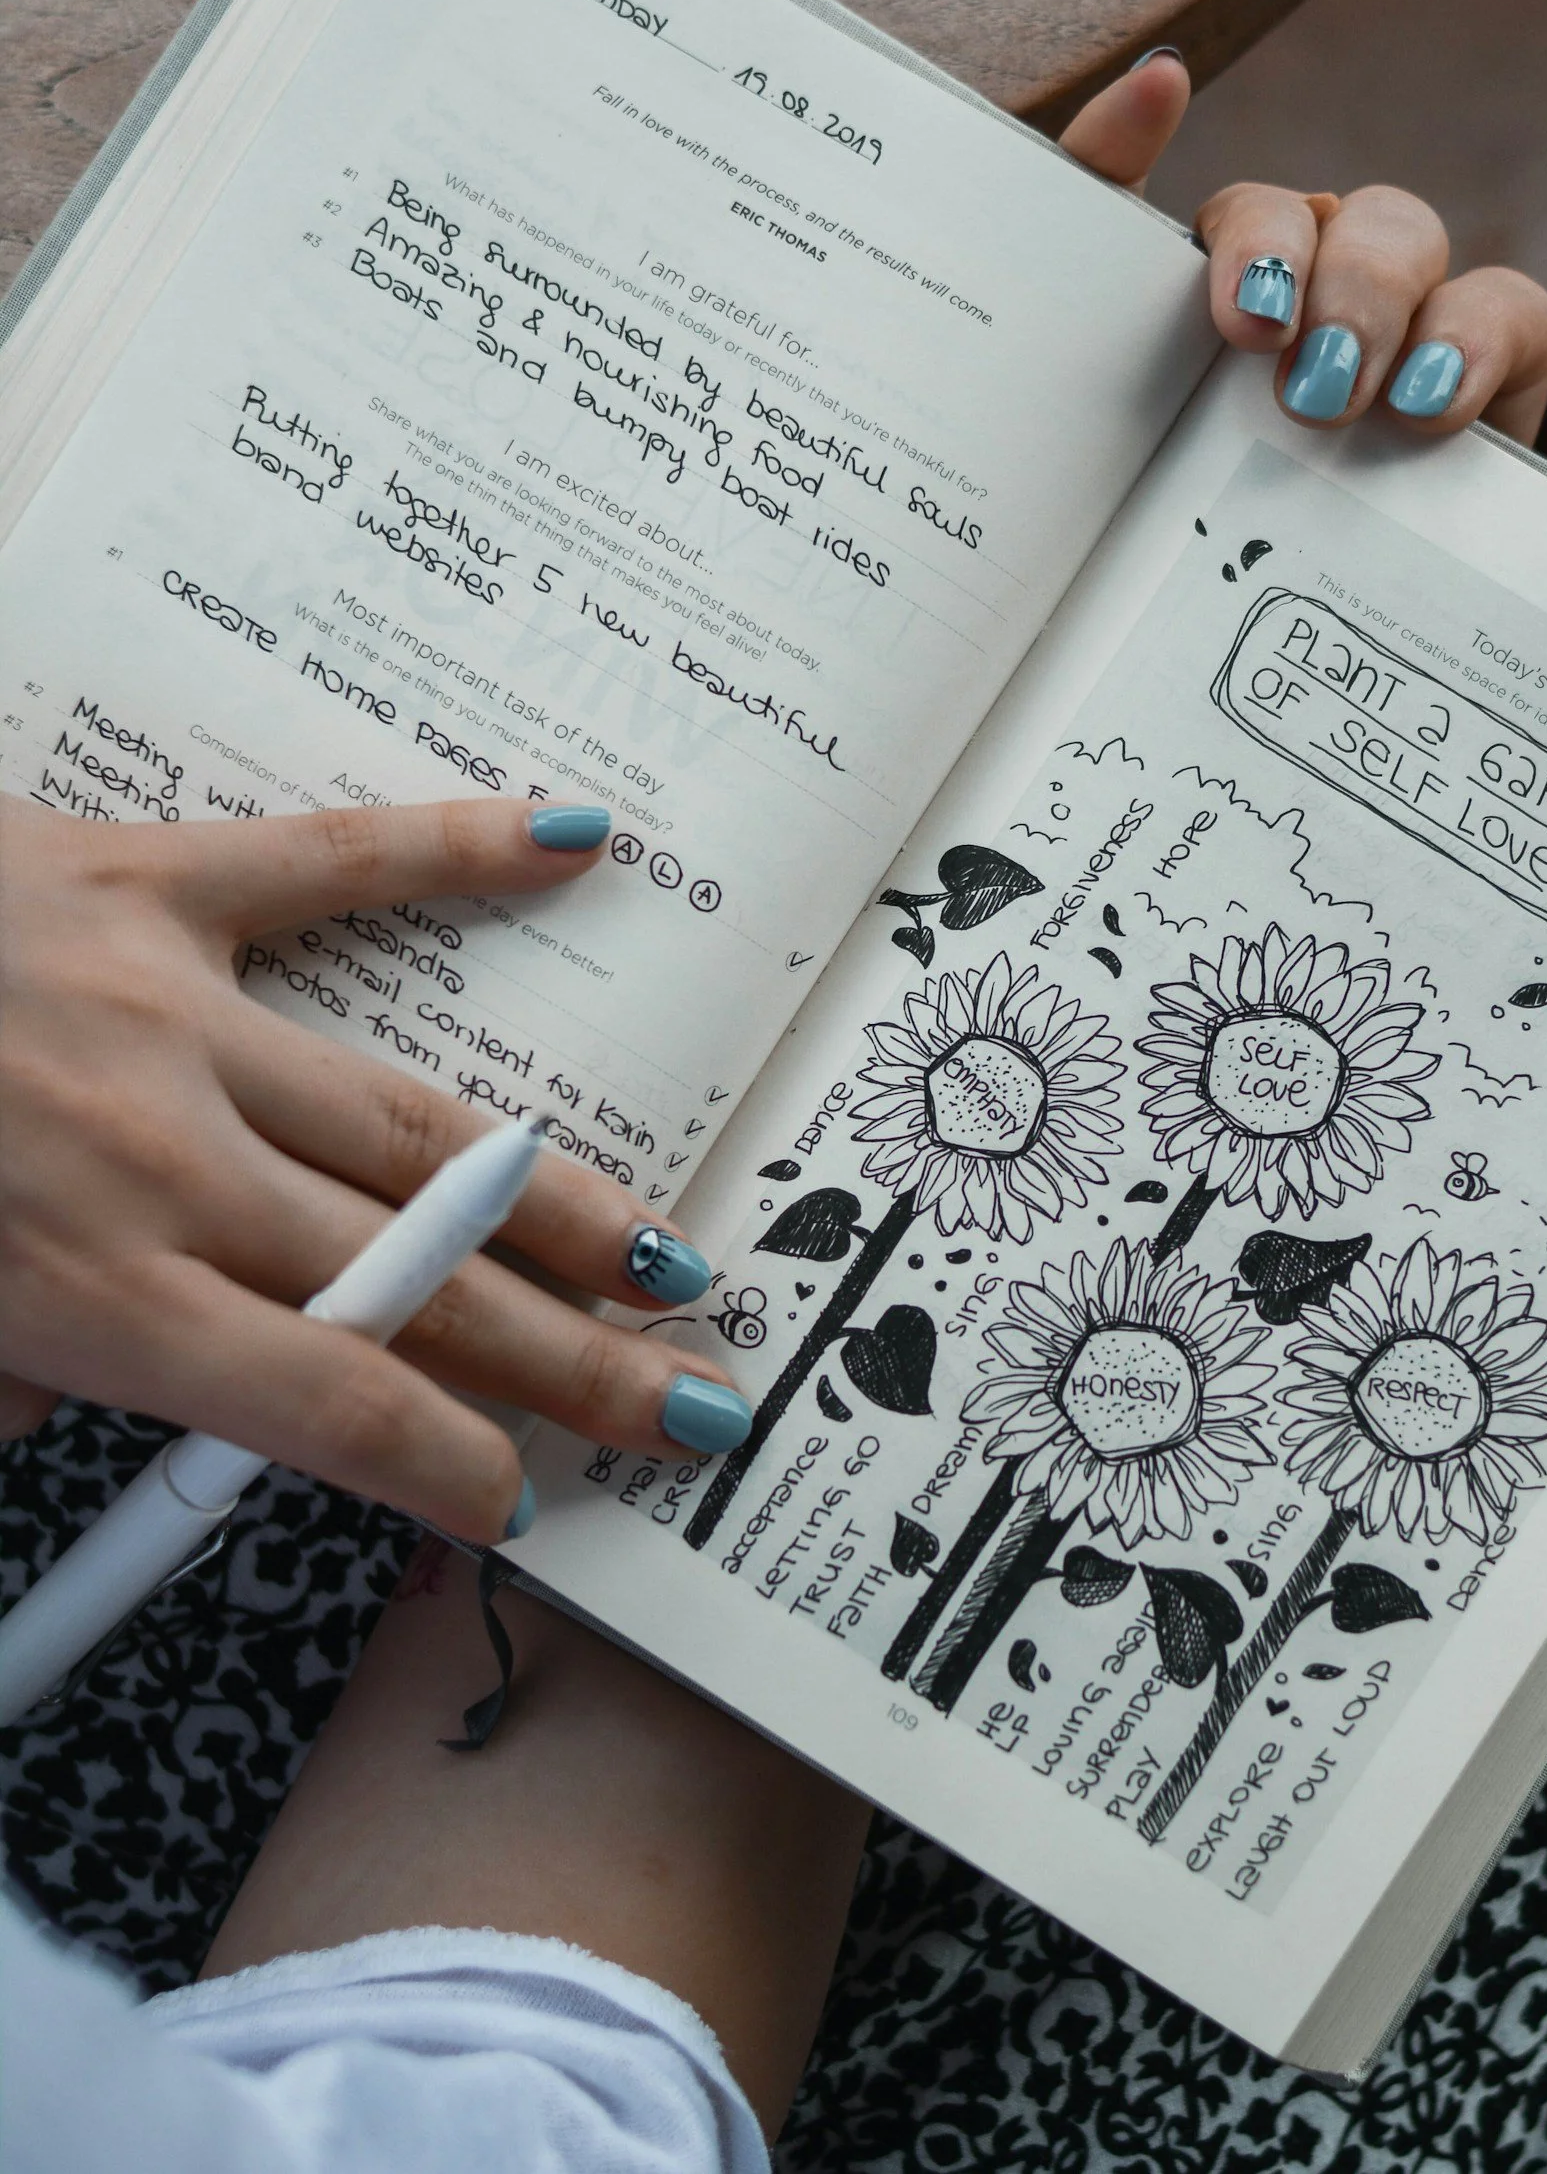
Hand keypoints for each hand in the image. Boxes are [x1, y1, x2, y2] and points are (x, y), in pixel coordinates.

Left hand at [0, 796, 746, 1542]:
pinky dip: (461, 849)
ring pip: (418, 1127)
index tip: (526, 1495)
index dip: (453, 1466)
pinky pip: (337, 860)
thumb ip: (24, 1387)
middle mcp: (162, 1163)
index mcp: (86, 1293)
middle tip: (688, 1401)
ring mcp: (175, 1013)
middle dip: (568, 1362)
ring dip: (561, 1202)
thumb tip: (119, 1399)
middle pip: (416, 1288)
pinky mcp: (151, 876)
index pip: (333, 1410)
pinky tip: (576, 843)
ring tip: (668, 1256)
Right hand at [1055, 54, 1546, 559]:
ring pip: (1273, 208)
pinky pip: (1124, 195)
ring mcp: (1247, 290)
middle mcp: (1357, 306)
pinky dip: (1128, 135)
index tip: (1430, 409)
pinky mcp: (1134, 301)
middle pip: (1393, 234)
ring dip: (1265, 241)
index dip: (1473, 335)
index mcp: (1454, 368)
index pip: (1496, 304)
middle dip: (1370, 295)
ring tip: (1245, 326)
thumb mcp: (1469, 590)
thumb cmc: (1357, 595)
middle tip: (1328, 390)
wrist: (1234, 631)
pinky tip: (1159, 89)